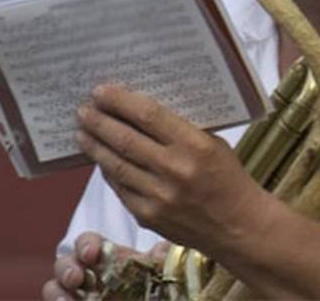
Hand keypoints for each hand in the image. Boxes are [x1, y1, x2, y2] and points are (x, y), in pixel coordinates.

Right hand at [42, 232, 168, 300]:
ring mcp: (79, 297)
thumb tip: (161, 252)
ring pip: (54, 289)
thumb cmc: (154, 289)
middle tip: (76, 279)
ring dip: (56, 294)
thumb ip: (163, 259)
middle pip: (65, 265)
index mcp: (105, 258)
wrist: (158, 299)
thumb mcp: (162, 273)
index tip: (92, 253)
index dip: (86, 244)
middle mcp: (87, 277)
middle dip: (66, 269)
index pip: (87, 242)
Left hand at [75, 85, 270, 256]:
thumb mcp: (213, 144)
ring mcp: (158, 197)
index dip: (120, 101)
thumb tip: (140, 111)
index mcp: (195, 145)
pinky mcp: (148, 217)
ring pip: (116, 165)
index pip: (148, 115)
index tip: (101, 91)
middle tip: (83, 110)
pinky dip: (108, 172)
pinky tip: (100, 160)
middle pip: (125, 140)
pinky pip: (120, 189)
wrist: (238, 227)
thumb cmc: (228, 178)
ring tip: (82, 132)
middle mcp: (174, 170)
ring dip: (95, 147)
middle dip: (99, 122)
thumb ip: (180, 129)